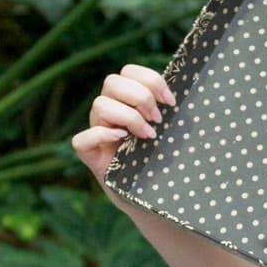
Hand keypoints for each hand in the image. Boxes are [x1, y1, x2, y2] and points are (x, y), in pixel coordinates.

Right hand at [71, 65, 174, 185]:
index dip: (150, 80)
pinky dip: (102, 135)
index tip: (170, 101)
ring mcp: (96, 131)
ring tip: (148, 135)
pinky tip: (122, 140)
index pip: (129, 71)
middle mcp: (107, 111)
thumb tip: (184, 96)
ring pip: (100, 104)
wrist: (148, 194)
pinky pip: (82, 139)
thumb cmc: (159, 159)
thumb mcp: (167, 131)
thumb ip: (168, 111)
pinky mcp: (88, 154)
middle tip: (158, 119)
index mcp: (125, 99)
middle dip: (140, 97)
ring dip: (128, 117)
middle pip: (112, 81)